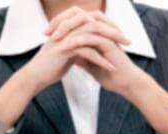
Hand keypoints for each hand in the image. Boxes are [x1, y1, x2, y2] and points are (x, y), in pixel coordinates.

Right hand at [0, 7, 128, 128]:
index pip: (93, 18)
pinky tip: (110, 67)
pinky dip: (101, 59)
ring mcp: (66, 37)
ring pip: (94, 34)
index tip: (119, 34)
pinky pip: (88, 51)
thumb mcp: (66, 53)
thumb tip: (90, 46)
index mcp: (68, 27)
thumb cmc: (49, 67)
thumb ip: (78, 46)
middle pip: (96, 22)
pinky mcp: (65, 49)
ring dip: (111, 42)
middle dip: (114, 30)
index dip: (107, 24)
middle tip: (128, 40)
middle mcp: (67, 29)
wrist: (34, 77)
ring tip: (123, 51)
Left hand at [48, 7, 167, 133]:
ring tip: (55, 38)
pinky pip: (92, 38)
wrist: (123, 83)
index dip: (59, 24)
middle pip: (79, 16)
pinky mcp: (110, 44)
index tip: (45, 34)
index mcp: (96, 32)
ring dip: (68, 30)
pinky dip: (78, 41)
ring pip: (86, 24)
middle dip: (61, 23)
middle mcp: (102, 30)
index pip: (75, 20)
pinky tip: (66, 46)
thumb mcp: (88, 63)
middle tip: (47, 33)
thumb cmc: (108, 73)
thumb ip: (78, 55)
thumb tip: (66, 52)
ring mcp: (107, 35)